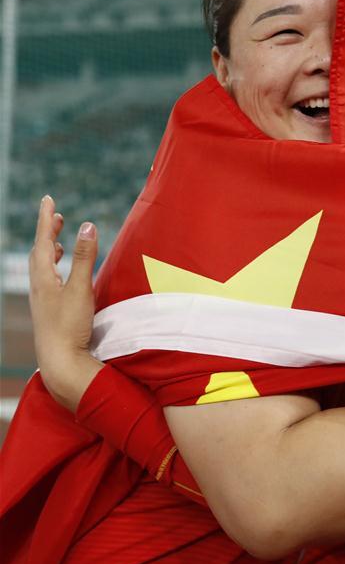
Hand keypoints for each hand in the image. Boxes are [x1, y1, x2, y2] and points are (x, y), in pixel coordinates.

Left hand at [28, 195, 102, 409]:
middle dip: (47, 233)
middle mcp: (39, 288)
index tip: (48, 200)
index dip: (46, 219)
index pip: (42, 241)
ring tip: (56, 244)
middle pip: (39, 253)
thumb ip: (85, 257)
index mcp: (42, 278)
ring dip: (49, 252)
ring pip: (42, 270)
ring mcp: (43, 302)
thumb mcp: (81, 288)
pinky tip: (62, 278)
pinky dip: (54, 271)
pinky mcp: (50, 313)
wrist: (61, 363)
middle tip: (55, 217)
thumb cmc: (69, 326)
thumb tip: (87, 225)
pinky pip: (48, 283)